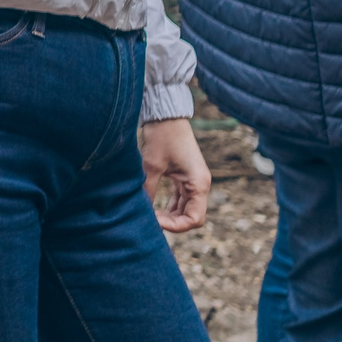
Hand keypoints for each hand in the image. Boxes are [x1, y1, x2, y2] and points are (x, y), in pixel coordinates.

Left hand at [141, 117, 210, 233]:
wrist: (166, 115)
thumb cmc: (161, 137)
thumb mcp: (152, 166)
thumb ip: (149, 190)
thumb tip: (141, 212)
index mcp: (199, 184)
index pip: (195, 219)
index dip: (176, 226)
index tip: (156, 222)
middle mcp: (200, 184)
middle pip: (190, 216)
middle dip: (171, 222)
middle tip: (149, 219)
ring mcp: (193, 180)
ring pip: (185, 208)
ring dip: (170, 215)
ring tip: (150, 215)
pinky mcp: (185, 176)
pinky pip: (180, 198)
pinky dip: (170, 205)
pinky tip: (153, 208)